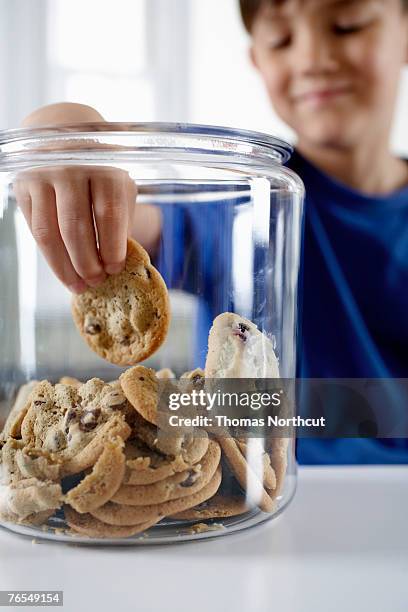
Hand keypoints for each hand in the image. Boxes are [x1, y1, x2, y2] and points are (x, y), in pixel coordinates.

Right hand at [13, 164, 137, 292]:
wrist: (69, 140)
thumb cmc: (102, 173)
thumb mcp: (121, 189)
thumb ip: (120, 222)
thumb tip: (115, 264)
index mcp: (104, 169)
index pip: (109, 215)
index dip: (112, 248)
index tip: (115, 269)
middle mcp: (71, 170)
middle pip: (75, 228)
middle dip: (86, 263)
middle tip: (96, 281)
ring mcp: (43, 177)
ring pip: (50, 234)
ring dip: (64, 267)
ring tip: (78, 284)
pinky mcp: (24, 187)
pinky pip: (35, 230)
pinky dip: (49, 255)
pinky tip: (63, 268)